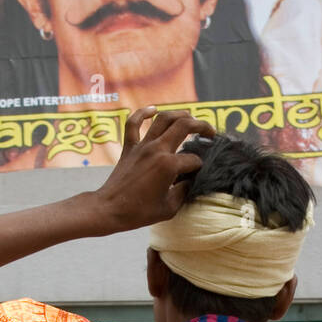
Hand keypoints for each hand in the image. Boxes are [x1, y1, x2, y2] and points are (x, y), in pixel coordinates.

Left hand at [96, 107, 215, 232]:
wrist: (110, 209)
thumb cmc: (139, 212)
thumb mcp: (170, 208)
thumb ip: (184, 191)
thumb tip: (191, 180)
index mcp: (169, 165)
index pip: (193, 160)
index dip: (200, 167)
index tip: (198, 175)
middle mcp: (157, 149)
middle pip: (184, 126)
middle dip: (201, 126)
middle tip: (211, 133)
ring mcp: (142, 146)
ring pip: (163, 118)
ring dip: (180, 114)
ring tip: (190, 118)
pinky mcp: (129, 147)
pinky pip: (134, 123)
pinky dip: (143, 113)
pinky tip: (153, 109)